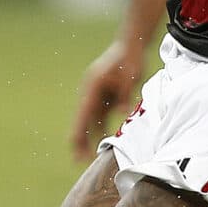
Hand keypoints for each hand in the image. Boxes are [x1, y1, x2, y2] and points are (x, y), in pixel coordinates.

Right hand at [70, 41, 145, 161]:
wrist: (132, 45)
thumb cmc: (130, 59)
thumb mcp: (130, 77)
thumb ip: (124, 95)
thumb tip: (121, 113)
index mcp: (92, 87)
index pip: (82, 115)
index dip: (78, 133)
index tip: (75, 149)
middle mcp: (90, 92)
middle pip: (82, 120)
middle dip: (80, 140)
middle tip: (79, 161)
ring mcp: (96, 94)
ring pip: (91, 120)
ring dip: (91, 137)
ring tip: (90, 156)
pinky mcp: (104, 96)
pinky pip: (101, 115)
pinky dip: (100, 128)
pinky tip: (103, 141)